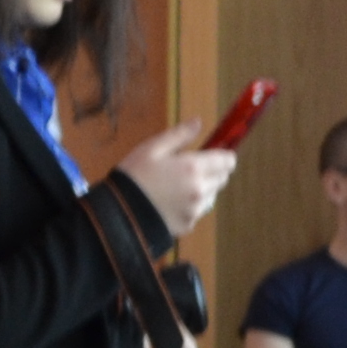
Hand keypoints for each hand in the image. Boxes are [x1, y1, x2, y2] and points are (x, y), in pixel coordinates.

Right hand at [114, 125, 237, 238]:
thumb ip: (179, 135)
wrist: (119, 214)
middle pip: (222, 179)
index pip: (227, 161)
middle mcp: (200, 189)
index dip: (224, 156)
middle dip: (213, 172)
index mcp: (193, 167)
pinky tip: (171, 202)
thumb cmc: (134, 175)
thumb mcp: (152, 148)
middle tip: (190, 169)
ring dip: (203, 189)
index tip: (214, 154)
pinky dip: (191, 206)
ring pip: (212, 196)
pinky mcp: (188, 225)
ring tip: (178, 187)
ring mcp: (195, 210)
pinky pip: (198, 211)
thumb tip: (198, 123)